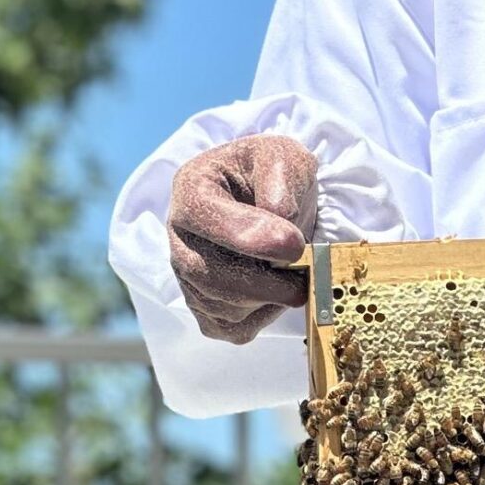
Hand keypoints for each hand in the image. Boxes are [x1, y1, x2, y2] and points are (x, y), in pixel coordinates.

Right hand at [166, 134, 318, 343]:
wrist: (273, 200)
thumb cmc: (273, 176)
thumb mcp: (283, 156)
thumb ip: (280, 177)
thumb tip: (280, 214)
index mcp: (191, 187)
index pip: (203, 216)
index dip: (247, 235)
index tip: (292, 244)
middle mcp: (178, 234)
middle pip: (206, 272)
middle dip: (264, 280)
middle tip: (306, 270)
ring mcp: (186, 275)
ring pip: (221, 306)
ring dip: (268, 298)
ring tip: (295, 275)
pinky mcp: (205, 308)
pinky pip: (229, 328)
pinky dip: (261, 318)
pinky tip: (277, 294)